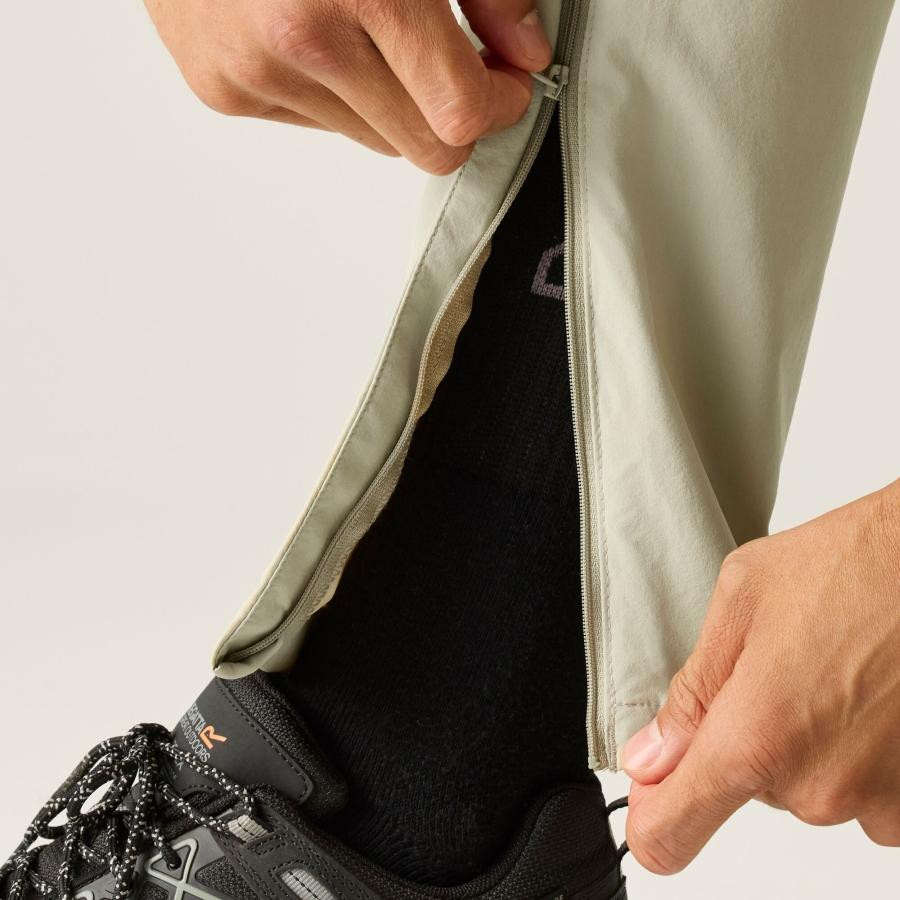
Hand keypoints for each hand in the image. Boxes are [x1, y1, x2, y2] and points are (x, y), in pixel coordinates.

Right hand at [143, 0, 551, 172]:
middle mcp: (300, 42)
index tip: (504, 80)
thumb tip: (525, 52)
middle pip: (422, 148)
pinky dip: (338, 91)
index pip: (458, 115)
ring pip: (374, 140)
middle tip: (459, 66)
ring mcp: (253, 73)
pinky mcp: (222, 90)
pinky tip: (319, 30)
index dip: (497, 104)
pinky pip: (318, 123)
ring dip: (395, 100)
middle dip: (453, 114)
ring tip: (372, 29)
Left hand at [622, 479, 899, 872]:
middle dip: (747, 731)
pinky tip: (869, 694)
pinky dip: (853, 750)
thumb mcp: (742, 601)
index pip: (670, 832)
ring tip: (836, 668)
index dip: (651, 819)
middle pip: (743, 785)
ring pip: (802, 783)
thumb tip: (649, 758)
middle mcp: (817, 788)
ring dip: (805, 739)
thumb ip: (691, 693)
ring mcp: (876, 803)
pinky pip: (856, 790)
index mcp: (756, 735)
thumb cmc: (856, 564)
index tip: (651, 795)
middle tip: (783, 665)